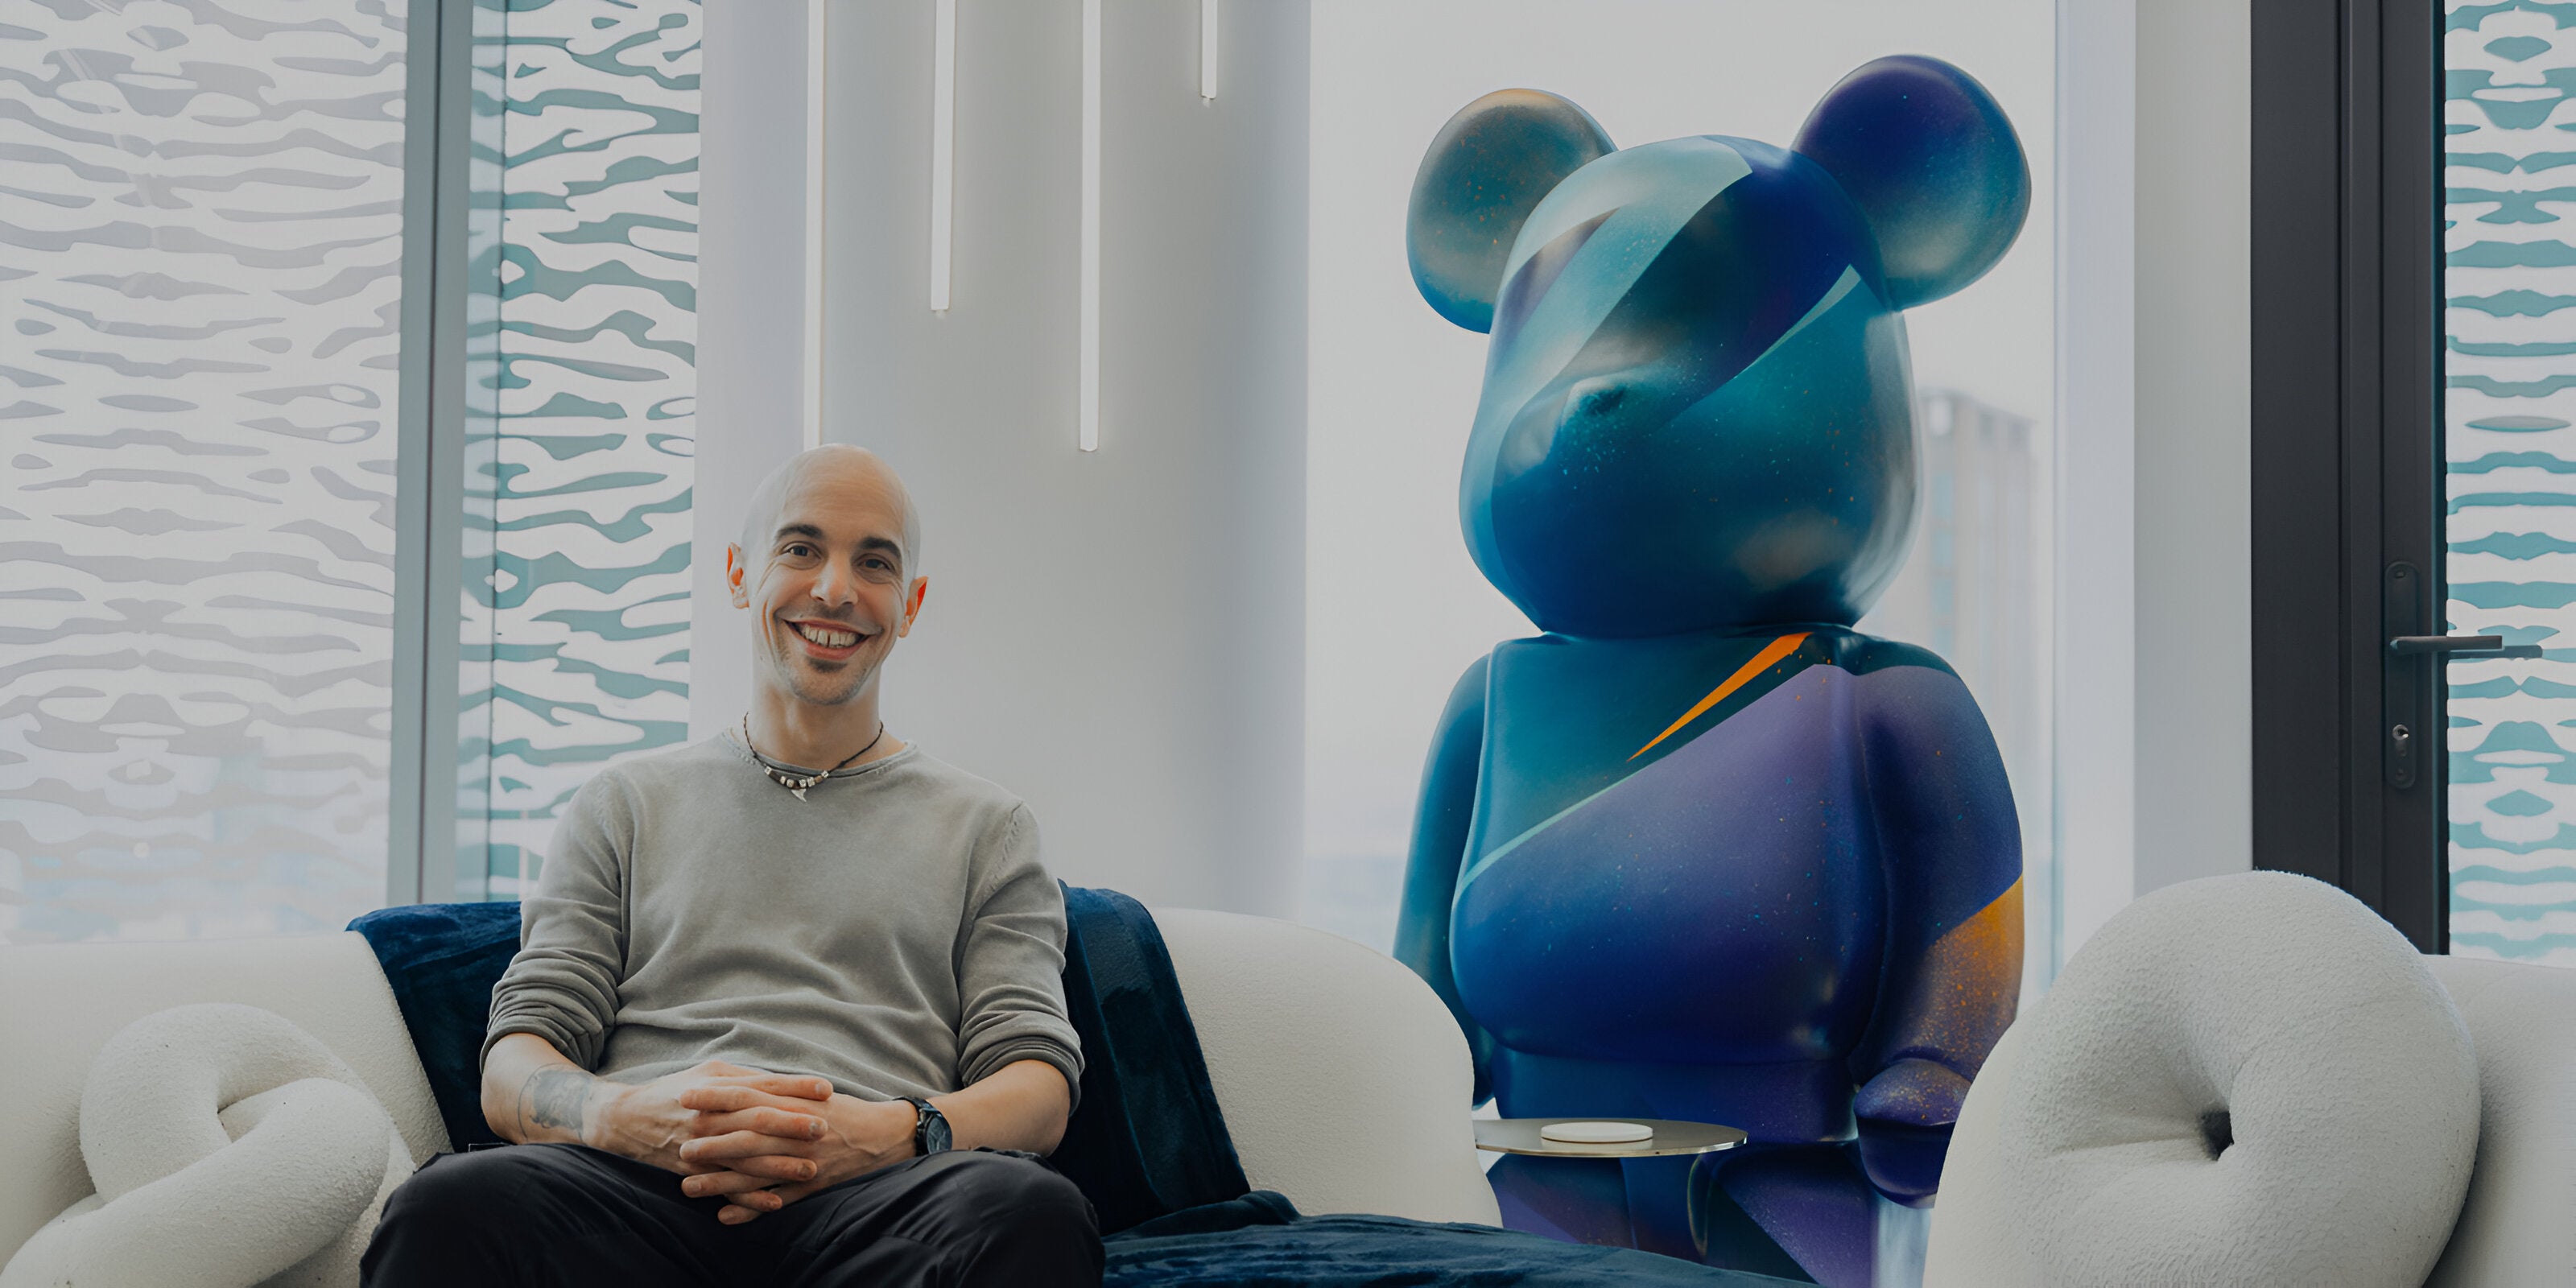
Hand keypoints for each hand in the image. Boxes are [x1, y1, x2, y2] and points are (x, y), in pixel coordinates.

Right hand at [592, 1060, 834, 1182]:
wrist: (626, 1120)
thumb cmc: (675, 1091)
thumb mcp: (707, 1072)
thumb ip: (743, 1077)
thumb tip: (782, 1081)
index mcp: (717, 1088)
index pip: (763, 1085)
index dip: (795, 1087)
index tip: (826, 1089)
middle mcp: (710, 1116)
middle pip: (757, 1119)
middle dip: (792, 1125)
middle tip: (824, 1128)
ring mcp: (701, 1146)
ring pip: (746, 1158)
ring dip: (779, 1166)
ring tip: (809, 1170)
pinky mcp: (694, 1172)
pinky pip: (726, 1187)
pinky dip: (750, 1197)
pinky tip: (776, 1202)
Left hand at [675, 1090, 916, 1223]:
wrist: (883, 1134)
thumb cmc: (842, 1111)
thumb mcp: (811, 1093)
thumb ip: (776, 1090)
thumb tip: (738, 1082)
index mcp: (795, 1104)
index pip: (748, 1096)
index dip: (715, 1096)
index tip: (685, 1096)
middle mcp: (797, 1132)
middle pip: (746, 1136)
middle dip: (710, 1142)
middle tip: (679, 1147)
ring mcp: (803, 1161)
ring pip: (755, 1172)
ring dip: (719, 1181)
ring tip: (687, 1187)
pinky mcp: (811, 1185)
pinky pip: (776, 1200)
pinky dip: (750, 1209)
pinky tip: (723, 1216)